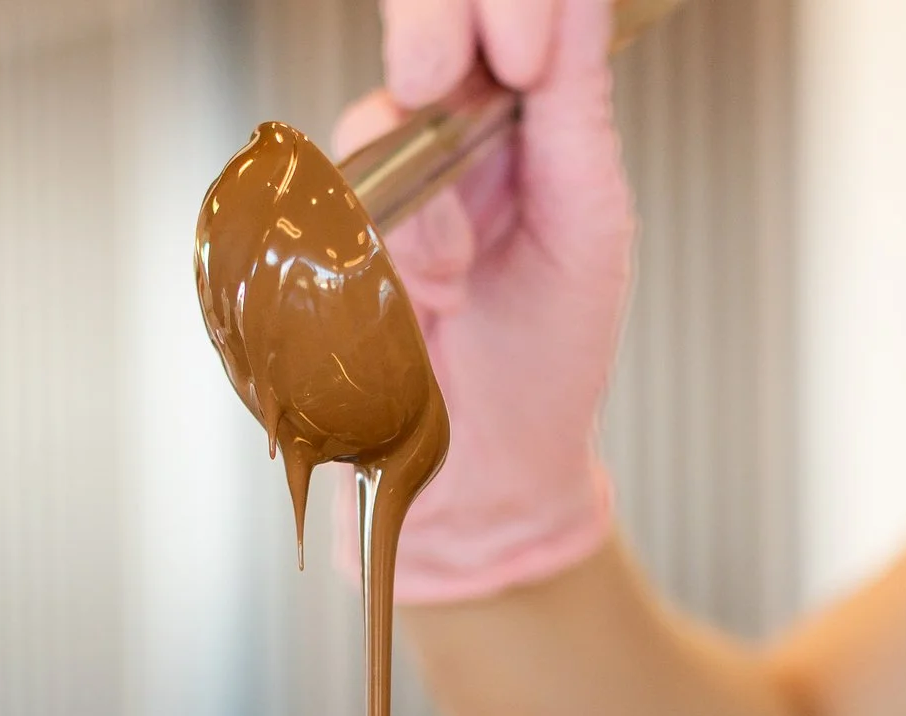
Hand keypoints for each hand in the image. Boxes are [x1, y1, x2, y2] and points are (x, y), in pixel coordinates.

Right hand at [331, 0, 633, 604]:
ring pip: (369, 120)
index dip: (501, 2)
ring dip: (420, 200)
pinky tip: (415, 302)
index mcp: (520, 111)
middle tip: (431, 78)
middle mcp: (444, 129)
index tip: (525, 51)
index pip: (500, 7)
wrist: (485, 478)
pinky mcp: (319, 235)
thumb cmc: (546, 358)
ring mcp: (379, 180)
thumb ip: (573, 101)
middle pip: (421, 20)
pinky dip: (373, 252)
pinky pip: (324, 203)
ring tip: (453, 278)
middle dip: (428, 22)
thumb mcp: (586, 218)